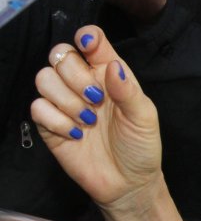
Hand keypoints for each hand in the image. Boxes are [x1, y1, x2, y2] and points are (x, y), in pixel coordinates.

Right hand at [30, 26, 163, 213]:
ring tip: (87, 120)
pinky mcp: (50, 125)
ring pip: (43, 78)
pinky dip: (54, 120)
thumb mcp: (144, 117)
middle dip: (75, 75)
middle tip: (96, 100)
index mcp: (108, 73)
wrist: (127, 183)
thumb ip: (127, 89)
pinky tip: (75, 134)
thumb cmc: (140, 146)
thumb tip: (112, 66)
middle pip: (60, 55)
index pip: (91, 41)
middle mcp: (83, 83)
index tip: (89, 47)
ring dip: (65, 98)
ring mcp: (65, 103)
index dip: (86, 37)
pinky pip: (37, 108)